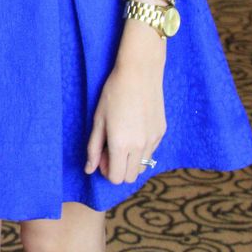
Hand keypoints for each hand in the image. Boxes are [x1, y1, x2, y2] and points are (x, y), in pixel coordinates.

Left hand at [85, 28, 165, 183]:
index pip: (116, 178)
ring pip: (142, 166)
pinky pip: (151, 152)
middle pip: (130, 177)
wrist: (139, 73)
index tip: (102, 155)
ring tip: (123, 139)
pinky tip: (134, 129)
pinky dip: (141, 149)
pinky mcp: (161, 132)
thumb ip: (93, 148)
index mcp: (121, 145)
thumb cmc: (113, 93)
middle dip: (118, 168)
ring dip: (131, 161)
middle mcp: (140, 146)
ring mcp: (154, 140)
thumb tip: (89, 170)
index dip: (106, 170)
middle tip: (111, 149)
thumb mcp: (98, 120)